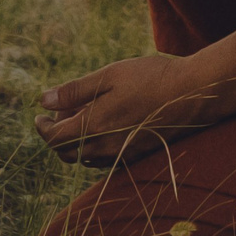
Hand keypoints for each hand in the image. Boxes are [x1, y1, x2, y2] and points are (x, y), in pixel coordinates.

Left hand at [34, 53, 227, 163]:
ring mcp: (123, 156)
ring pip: (86, 158)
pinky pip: (106, 160)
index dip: (43, 128)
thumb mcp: (108, 76)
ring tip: (86, 113)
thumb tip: (44, 100)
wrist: (195, 94)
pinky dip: (96, 146)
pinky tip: (107, 124)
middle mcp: (106, 149)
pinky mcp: (138, 157)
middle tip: (64, 110)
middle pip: (67, 153)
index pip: (54, 139)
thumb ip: (74, 91)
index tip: (40, 116)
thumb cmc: (151, 78)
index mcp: (94, 128)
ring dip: (78, 140)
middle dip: (58, 134)